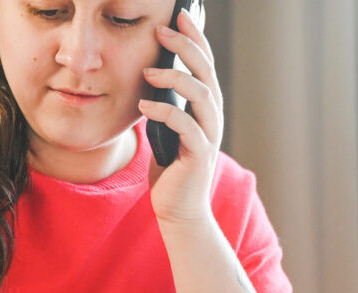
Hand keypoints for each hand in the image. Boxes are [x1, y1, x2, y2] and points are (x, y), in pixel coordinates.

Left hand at [139, 8, 223, 223]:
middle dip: (186, 48)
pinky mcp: (199, 155)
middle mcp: (213, 117)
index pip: (204, 65)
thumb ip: (165, 104)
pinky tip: (145, 105)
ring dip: (175, 78)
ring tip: (148, 71)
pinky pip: (186, 126)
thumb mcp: (165, 128)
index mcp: (205, 108)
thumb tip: (149, 76)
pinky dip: (166, 112)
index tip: (180, 16)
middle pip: (206, 73)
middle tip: (162, 31)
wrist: (177, 209)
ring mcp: (209, 135)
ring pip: (202, 95)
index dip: (195, 39)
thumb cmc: (170, 168)